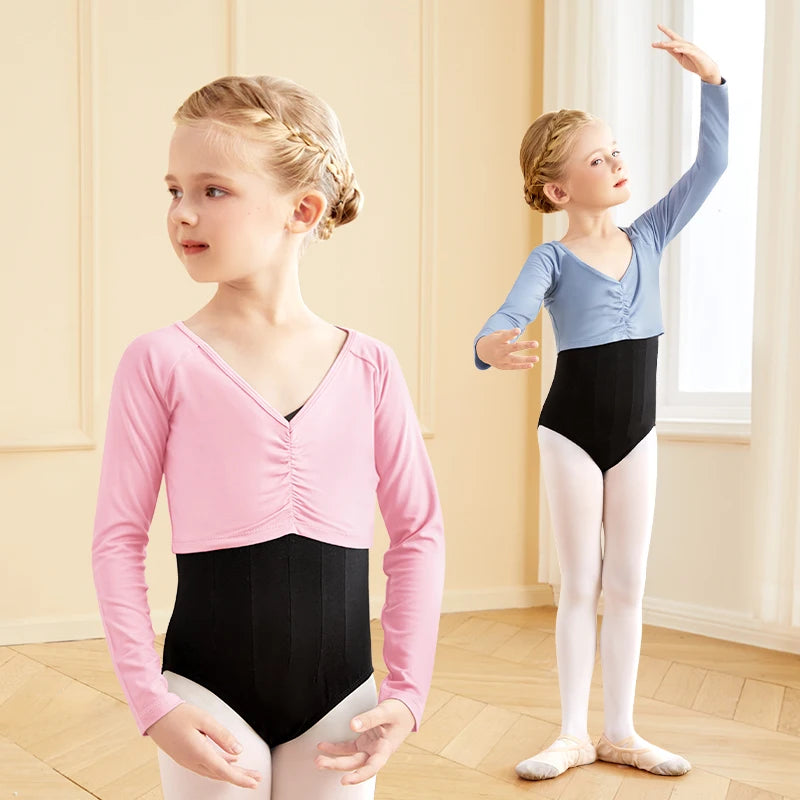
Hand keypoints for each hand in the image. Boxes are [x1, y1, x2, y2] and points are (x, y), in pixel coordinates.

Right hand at [146, 703, 261, 789]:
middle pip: (221, 774)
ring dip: (231, 773)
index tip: (252, 782)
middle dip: (240, 777)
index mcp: (198, 753)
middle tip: (255, 779)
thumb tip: (237, 750)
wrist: (155, 716)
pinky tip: (229, 761)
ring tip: (246, 772)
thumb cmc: (177, 715)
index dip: (240, 778)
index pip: (224, 771)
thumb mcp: (204, 720)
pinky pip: (206, 766)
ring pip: (214, 771)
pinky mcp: (186, 757)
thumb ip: (222, 735)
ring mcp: (188, 761)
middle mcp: (193, 761)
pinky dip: (220, 766)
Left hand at [315, 698, 414, 785]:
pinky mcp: (364, 742)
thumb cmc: (399, 712)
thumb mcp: (386, 712)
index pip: (372, 767)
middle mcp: (375, 752)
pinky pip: (348, 748)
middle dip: (337, 764)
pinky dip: (336, 748)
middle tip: (320, 762)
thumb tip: (353, 725)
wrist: (404, 710)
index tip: (345, 780)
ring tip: (318, 758)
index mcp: (385, 749)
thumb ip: (369, 719)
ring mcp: (369, 748)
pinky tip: (325, 747)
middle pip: (355, 764)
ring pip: (349, 758)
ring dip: (334, 759)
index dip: (359, 776)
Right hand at [476, 328, 539, 369]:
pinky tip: (531, 364)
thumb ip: (507, 334)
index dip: (511, 333)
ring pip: (514, 359)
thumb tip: (517, 335)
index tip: (518, 330)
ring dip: (526, 359)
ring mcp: (500, 359)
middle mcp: (499, 350)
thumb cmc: (494, 340)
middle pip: (513, 347)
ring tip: (536, 358)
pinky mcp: (502, 366)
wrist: (482, 352)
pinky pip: (513, 367)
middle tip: (536, 343)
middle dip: (525, 345)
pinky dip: (522, 366)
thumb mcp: (497, 334)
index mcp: (497, 340)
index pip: (504, 336)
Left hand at [652, 23, 721, 83]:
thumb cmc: (694, 63)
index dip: (666, 31)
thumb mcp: (681, 58)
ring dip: (670, 45)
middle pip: (674, 41)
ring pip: (679, 45)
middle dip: (664, 42)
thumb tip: (666, 48)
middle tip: (653, 44)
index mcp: (682, 46)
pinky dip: (681, 49)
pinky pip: (688, 51)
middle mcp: (687, 45)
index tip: (658, 25)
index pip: (673, 37)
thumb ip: (674, 53)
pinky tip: (675, 49)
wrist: (706, 69)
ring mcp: (691, 49)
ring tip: (661, 45)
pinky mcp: (695, 54)